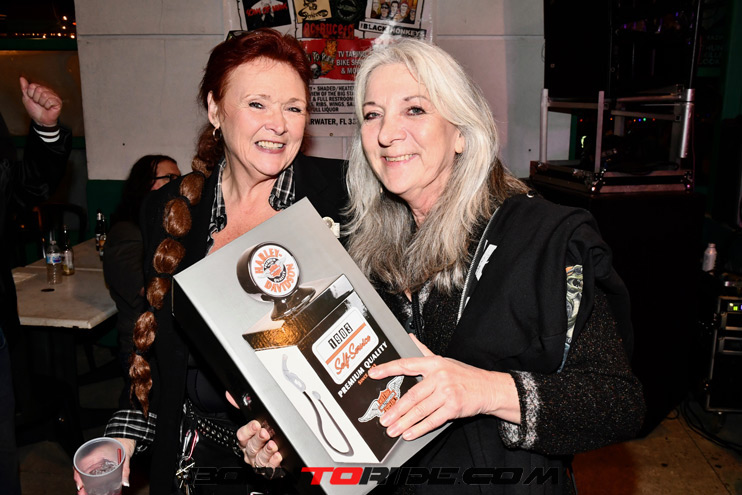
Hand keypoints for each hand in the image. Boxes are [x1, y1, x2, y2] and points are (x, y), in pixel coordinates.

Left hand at [20, 76, 61, 126]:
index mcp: (40, 89)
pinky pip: (50, 101)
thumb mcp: (26, 98)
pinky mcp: (58, 102)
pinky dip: (47, 106)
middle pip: (39, 89)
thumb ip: (24, 88)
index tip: (33, 99)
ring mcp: (54, 96)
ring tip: (43, 106)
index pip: (33, 85)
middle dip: (36, 98)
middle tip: (38, 103)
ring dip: (42, 103)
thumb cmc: (35, 110)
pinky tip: (48, 108)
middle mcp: (48, 91)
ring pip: (45, 95)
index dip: (30, 94)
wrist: (40, 120)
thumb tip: (21, 78)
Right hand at [73, 438, 135, 493]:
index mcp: (96, 452)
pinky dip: (92, 480)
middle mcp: (94, 457)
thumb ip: (125, 470)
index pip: (81, 463)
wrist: (127, 437)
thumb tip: (125, 483)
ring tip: (86, 492)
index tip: (80, 485)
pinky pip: (92, 473)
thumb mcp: (126, 456)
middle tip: (83, 492)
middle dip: (82, 483)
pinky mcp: (100, 464)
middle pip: (83, 471)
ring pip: (86, 473)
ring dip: (86, 483)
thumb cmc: (124, 442)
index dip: (78, 476)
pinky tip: (94, 488)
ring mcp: (96, 460)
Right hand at [225, 392, 282, 470]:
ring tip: (273, 445)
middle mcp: (250, 451)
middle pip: (251, 446)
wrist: (272, 454)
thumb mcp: (252, 421)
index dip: (248, 430)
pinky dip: (274, 462)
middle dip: (258, 439)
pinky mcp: (269, 468)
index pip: (242, 435)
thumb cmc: (261, 436)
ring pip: (260, 457)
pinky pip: (269, 468)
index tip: (256, 424)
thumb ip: (242, 406)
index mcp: (245, 439)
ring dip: (266, 451)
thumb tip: (230, 395)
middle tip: (265, 433)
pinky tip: (278, 456)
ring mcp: (258, 461)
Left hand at [367, 334, 519, 440]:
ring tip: (393, 429)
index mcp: (434, 363)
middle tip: (384, 418)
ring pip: (420, 410)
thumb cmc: (465, 376)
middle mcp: (440, 376)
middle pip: (412, 395)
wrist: (489, 388)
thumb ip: (424, 351)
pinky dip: (419, 428)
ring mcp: (447, 392)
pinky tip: (410, 433)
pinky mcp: (454, 407)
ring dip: (404, 422)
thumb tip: (410, 338)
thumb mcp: (445, 360)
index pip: (406, 364)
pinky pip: (433, 420)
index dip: (388, 369)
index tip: (374, 374)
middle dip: (395, 409)